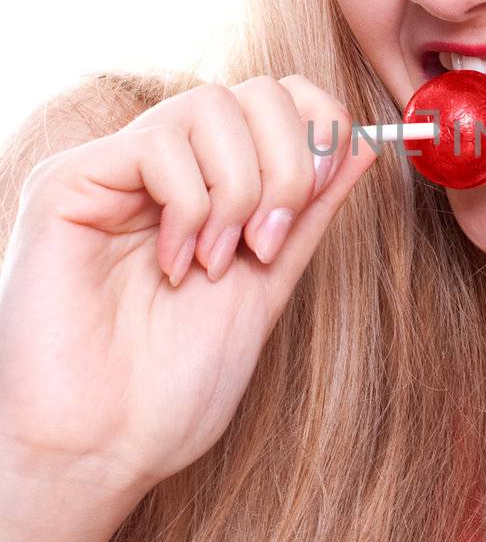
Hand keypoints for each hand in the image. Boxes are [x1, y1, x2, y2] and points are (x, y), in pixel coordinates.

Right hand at [0, 77, 376, 505]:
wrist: (98, 449)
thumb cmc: (171, 389)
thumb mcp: (267, 287)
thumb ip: (308, 215)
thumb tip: (362, 147)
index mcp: (208, 186)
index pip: (278, 99)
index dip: (318, 130)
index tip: (318, 196)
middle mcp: (160, 167)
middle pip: (256, 92)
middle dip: (288, 164)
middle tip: (268, 240)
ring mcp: (113, 170)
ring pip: (212, 107)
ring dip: (239, 190)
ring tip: (218, 261)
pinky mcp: (68, 182)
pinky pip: (159, 145)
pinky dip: (190, 207)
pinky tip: (176, 264)